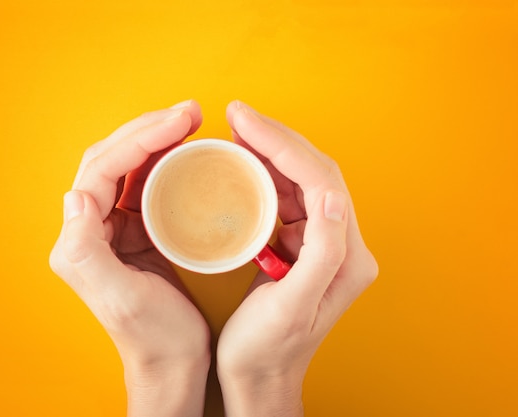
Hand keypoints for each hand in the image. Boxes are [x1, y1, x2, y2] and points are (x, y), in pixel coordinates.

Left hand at [49, 100, 209, 416]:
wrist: (174, 363)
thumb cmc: (152, 336)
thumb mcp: (119, 297)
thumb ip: (85, 249)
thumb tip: (75, 195)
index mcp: (82, 240)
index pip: (101, 171)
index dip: (138, 140)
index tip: (176, 122)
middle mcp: (94, 229)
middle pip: (115, 160)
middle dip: (148, 130)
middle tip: (188, 113)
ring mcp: (119, 230)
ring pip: (132, 168)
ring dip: (158, 140)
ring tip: (189, 123)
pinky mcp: (142, 234)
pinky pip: (150, 186)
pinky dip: (167, 163)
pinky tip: (187, 154)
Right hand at [217, 101, 378, 416]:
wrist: (259, 378)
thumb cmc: (267, 350)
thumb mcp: (292, 305)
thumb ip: (322, 251)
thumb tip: (330, 195)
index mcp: (345, 257)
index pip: (321, 180)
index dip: (283, 145)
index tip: (244, 121)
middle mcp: (340, 245)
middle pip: (313, 173)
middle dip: (276, 139)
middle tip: (238, 116)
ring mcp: (320, 244)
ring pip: (299, 181)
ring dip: (270, 153)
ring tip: (237, 132)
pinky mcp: (300, 247)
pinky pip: (285, 199)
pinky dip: (263, 176)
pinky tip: (243, 166)